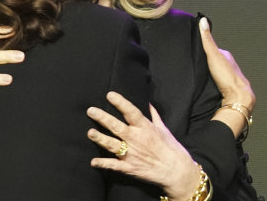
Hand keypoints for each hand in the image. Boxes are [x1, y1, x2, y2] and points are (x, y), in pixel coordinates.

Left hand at [87, 92, 201, 200]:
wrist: (176, 171)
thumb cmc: (171, 148)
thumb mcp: (164, 129)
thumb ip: (154, 115)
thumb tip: (149, 103)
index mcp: (145, 128)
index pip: (131, 112)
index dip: (120, 102)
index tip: (109, 94)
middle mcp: (136, 139)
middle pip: (116, 126)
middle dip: (102, 118)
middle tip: (90, 110)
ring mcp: (131, 154)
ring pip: (112, 144)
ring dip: (100, 138)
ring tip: (90, 132)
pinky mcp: (129, 167)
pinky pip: (113, 165)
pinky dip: (103, 164)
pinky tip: (93, 162)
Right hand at [199, 17, 254, 134]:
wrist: (237, 97)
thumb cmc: (227, 76)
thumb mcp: (213, 55)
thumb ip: (207, 40)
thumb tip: (203, 20)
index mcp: (227, 56)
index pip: (213, 49)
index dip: (204, 49)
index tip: (194, 49)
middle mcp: (230, 65)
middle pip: (216, 60)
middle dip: (207, 61)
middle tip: (195, 62)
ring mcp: (230, 77)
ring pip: (217, 71)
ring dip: (210, 73)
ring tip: (200, 74)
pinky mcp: (228, 88)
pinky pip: (219, 81)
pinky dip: (213, 81)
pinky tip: (208, 84)